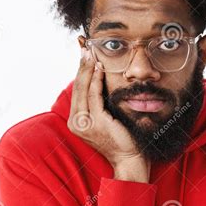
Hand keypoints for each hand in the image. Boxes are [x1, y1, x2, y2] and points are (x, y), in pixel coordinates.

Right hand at [67, 48, 149, 181]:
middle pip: (77, 87)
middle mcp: (76, 123)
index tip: (82, 54)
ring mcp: (84, 124)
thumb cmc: (121, 138)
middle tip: (84, 47)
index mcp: (77, 121)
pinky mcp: (96, 122)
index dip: (79, 71)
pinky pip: (94, 96)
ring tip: (89, 52)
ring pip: (83, 89)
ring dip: (87, 68)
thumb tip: (98, 80)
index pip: (77, 90)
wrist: (129, 158)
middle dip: (81, 65)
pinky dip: (96, 80)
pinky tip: (99, 68)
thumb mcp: (105, 118)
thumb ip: (98, 104)